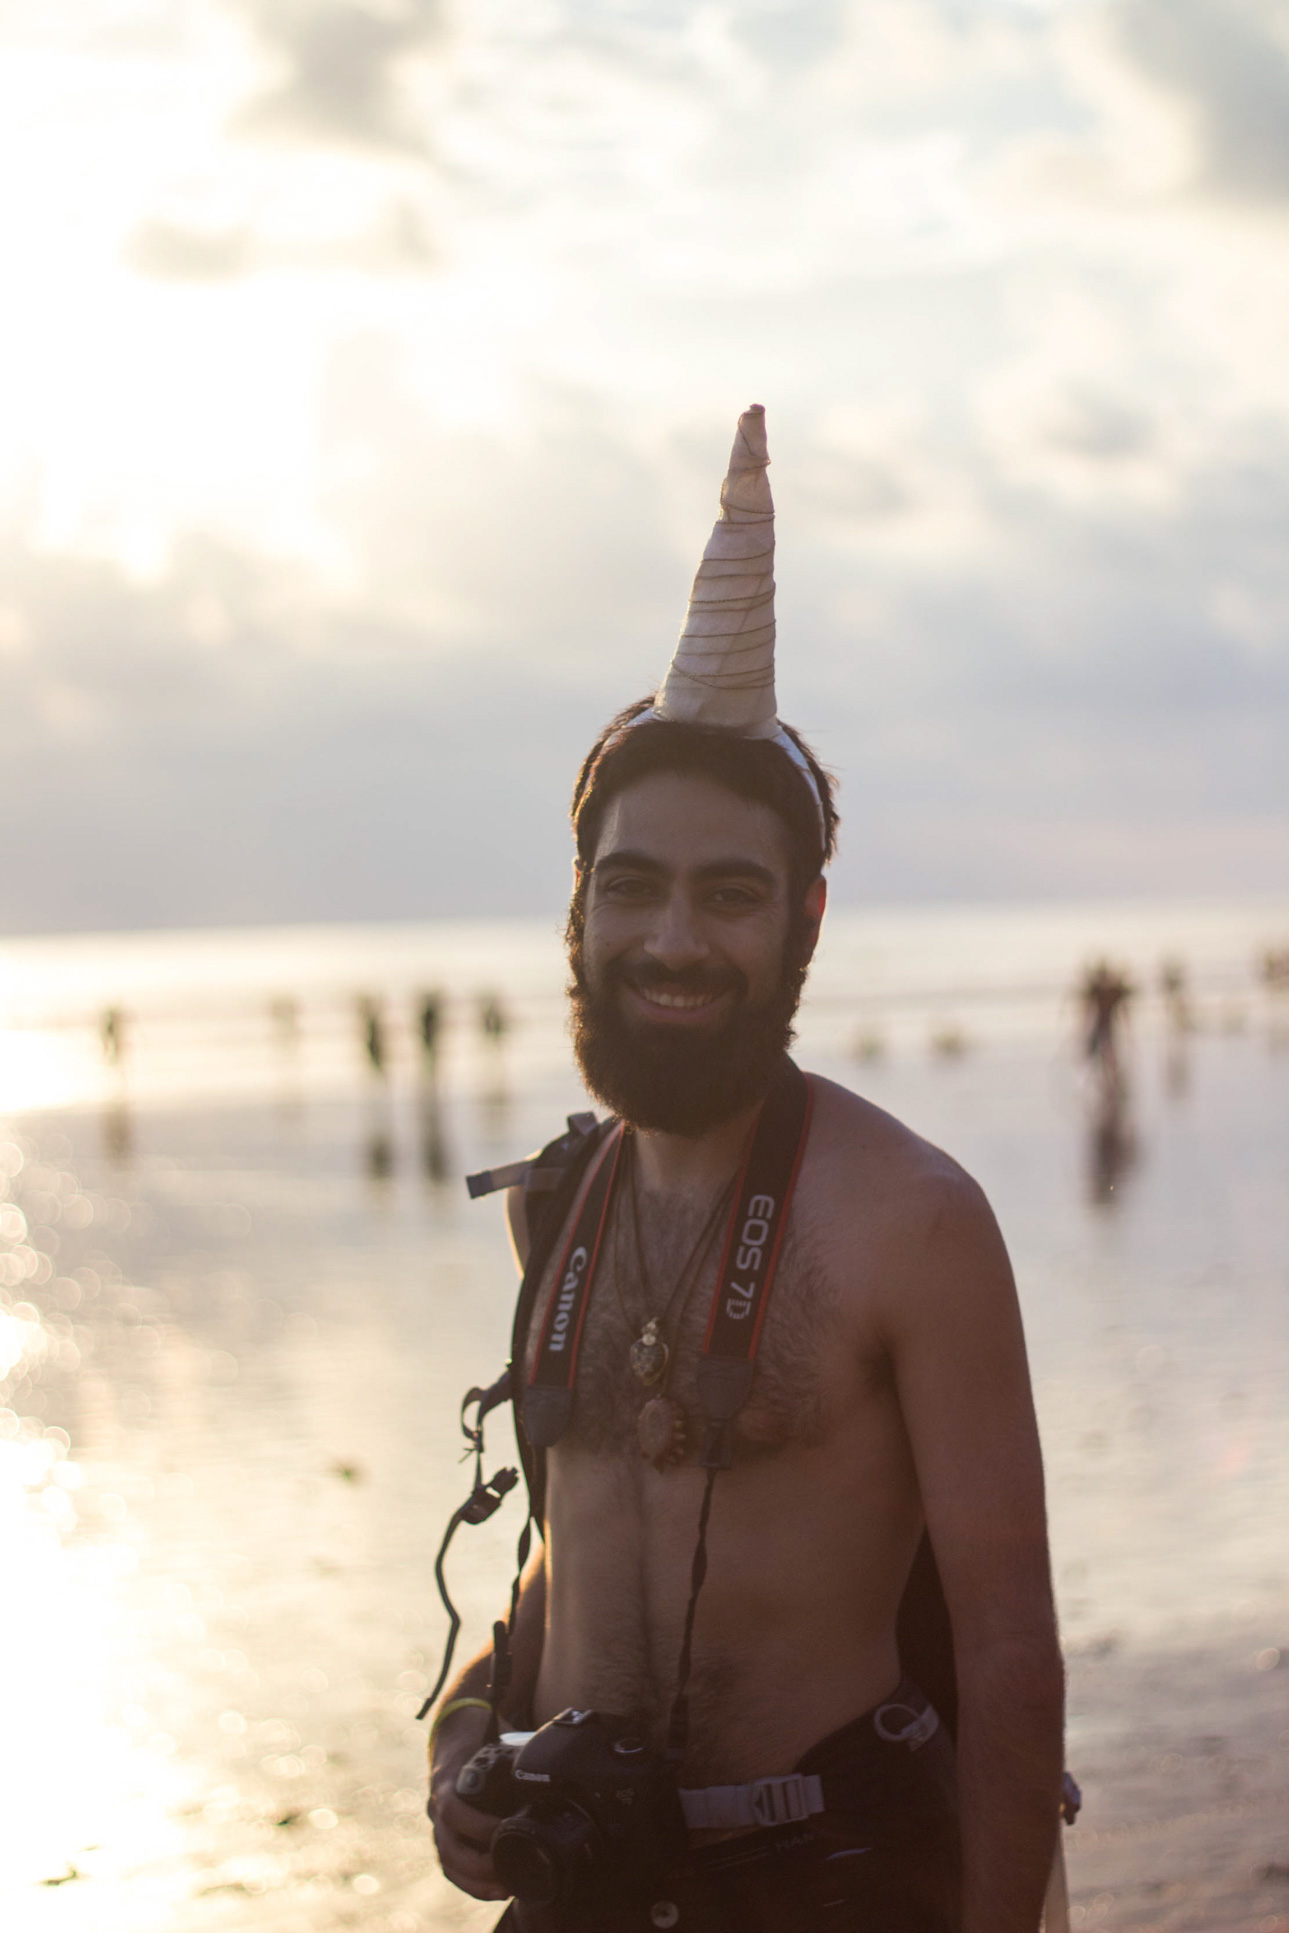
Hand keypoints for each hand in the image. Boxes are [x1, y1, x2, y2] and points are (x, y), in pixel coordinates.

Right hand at [428, 1711, 509, 1901]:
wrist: (451, 1735)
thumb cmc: (473, 1736)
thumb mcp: (486, 1733)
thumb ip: (507, 1745)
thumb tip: (543, 1744)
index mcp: (446, 1781)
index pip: (451, 1809)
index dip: (477, 1826)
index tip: (506, 1829)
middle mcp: (437, 1806)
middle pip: (448, 1847)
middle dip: (478, 1865)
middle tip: (508, 1872)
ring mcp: (440, 1824)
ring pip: (449, 1862)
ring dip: (475, 1881)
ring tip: (506, 1888)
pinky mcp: (448, 1837)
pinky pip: (454, 1867)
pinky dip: (473, 1882)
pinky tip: (497, 1889)